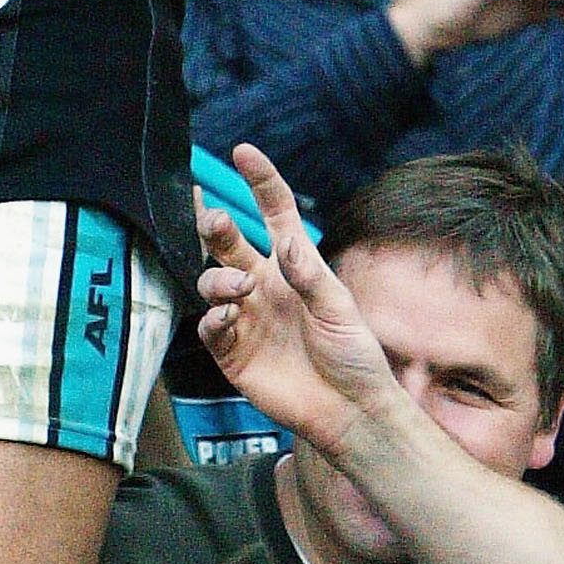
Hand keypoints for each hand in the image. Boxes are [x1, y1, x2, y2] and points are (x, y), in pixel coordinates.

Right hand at [195, 144, 396, 461]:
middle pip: (228, 243)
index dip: (260, 181)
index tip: (244, 152)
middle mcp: (263, 285)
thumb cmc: (353, 356)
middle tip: (215, 221)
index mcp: (293, 267)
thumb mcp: (341, 309)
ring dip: (219, 278)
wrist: (350, 412)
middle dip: (215, 225)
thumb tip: (285, 243)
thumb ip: (309, 276)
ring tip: (239, 290)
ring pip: (212, 281)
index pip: (273, 213)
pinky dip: (214, 317)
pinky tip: (230, 319)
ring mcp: (246, 317)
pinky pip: (209, 326)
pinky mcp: (233, 351)